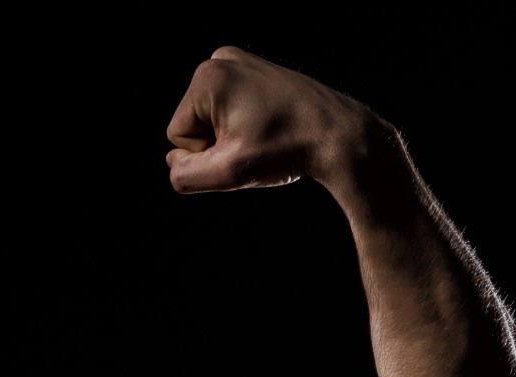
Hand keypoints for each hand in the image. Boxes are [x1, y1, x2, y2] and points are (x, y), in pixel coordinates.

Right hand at [164, 47, 390, 193]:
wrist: (341, 134)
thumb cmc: (287, 150)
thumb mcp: (228, 174)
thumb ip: (185, 176)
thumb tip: (174, 161)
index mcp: (208, 77)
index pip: (178, 134)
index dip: (207, 153)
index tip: (245, 148)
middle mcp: (221, 61)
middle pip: (193, 123)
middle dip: (219, 142)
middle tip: (260, 143)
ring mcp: (240, 61)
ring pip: (211, 118)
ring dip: (232, 135)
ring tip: (268, 134)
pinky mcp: (256, 70)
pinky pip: (230, 109)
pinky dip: (246, 123)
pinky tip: (272, 125)